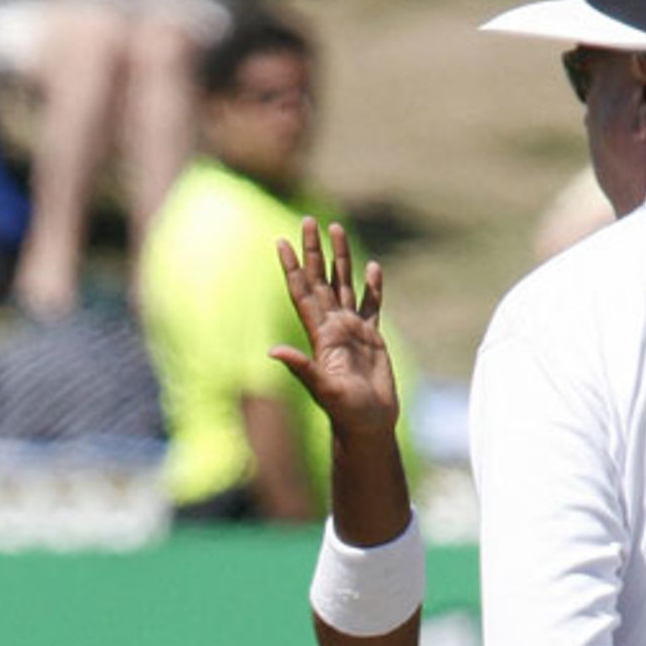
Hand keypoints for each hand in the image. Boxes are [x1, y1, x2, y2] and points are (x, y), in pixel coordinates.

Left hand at [273, 220, 398, 439]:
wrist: (368, 426)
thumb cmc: (345, 413)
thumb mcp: (322, 389)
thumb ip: (301, 368)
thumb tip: (273, 352)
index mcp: (320, 335)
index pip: (302, 293)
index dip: (292, 268)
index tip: (282, 242)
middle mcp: (333, 327)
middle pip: (320, 280)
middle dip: (314, 250)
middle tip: (307, 220)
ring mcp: (353, 330)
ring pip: (344, 284)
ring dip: (340, 258)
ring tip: (336, 228)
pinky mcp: (373, 338)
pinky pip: (373, 305)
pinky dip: (373, 286)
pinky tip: (372, 268)